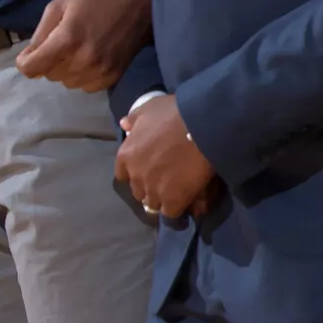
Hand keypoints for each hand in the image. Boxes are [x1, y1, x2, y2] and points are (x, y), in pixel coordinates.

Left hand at [16, 0, 151, 91]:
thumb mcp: (59, 5)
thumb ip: (39, 34)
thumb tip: (27, 58)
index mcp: (67, 39)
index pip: (32, 69)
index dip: (25, 62)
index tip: (29, 54)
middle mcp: (84, 60)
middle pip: (49, 75)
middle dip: (47, 61)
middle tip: (59, 42)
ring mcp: (101, 70)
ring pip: (66, 82)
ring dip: (65, 69)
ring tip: (76, 48)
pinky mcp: (114, 76)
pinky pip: (86, 86)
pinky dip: (82, 75)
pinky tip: (89, 58)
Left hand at [115, 94, 217, 218]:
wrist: (200, 126)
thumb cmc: (174, 114)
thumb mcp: (149, 109)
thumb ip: (134, 119)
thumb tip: (124, 125)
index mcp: (126, 155)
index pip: (123, 173)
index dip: (135, 173)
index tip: (147, 170)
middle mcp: (135, 175)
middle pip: (138, 190)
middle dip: (149, 188)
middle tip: (165, 182)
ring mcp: (153, 189)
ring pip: (153, 203)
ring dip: (162, 200)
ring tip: (177, 194)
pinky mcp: (172, 200)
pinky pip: (171, 212)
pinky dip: (178, 209)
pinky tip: (187, 202)